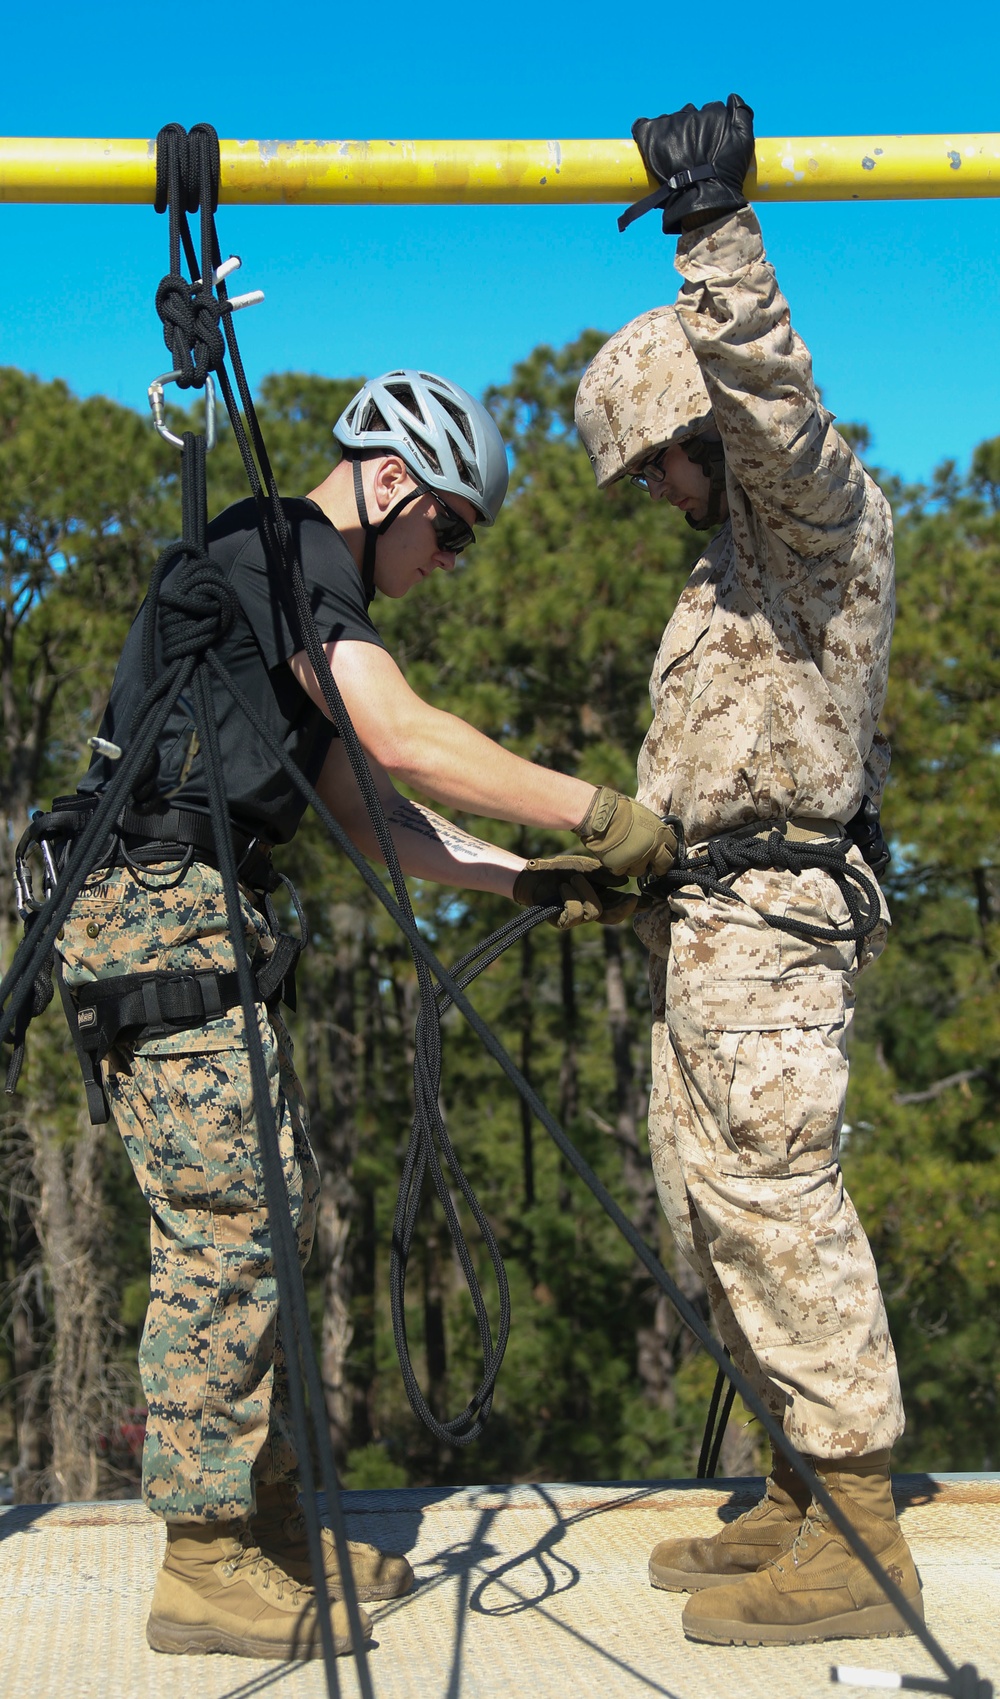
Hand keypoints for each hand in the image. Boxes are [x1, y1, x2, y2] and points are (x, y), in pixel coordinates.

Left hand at [512, 855, 637, 928]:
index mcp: (601, 897)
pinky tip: (563, 888)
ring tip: (574, 879)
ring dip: (586, 892)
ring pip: (595, 912)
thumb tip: (625, 881)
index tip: (649, 902)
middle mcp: (592, 909)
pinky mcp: (564, 922)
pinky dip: (572, 897)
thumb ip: (605, 875)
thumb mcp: (587, 869)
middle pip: (614, 917)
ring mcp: (579, 918)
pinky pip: (576, 913)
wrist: (536, 874)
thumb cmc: (561, 870)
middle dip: (624, 908)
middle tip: (631, 897)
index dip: (635, 906)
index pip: (621, 904)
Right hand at [574, 788, 677, 878]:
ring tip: (626, 854)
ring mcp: (637, 860)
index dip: (668, 851)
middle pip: (664, 865)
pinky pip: (622, 871)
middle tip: (651, 863)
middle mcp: (652, 849)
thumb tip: (656, 835)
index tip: (664, 852)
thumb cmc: (620, 808)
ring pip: (641, 871)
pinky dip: (618, 866)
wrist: (599, 814)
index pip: (674, 848)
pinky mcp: (620, 866)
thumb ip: (653, 828)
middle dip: (659, 865)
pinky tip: (614, 855)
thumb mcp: (644, 815)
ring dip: (635, 866)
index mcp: (660, 833)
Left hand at [631, 93, 754, 234]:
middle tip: (691, 153)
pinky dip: (645, 132)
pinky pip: (643, 126)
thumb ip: (742, 114)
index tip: (708, 146)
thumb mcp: (745, 141)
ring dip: (671, 133)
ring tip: (674, 155)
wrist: (704, 196)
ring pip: (669, 121)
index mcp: (712, 112)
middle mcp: (690, 113)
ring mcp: (670, 123)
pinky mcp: (651, 134)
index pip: (709, 111)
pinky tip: (651, 146)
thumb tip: (732, 97)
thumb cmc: (726, 173)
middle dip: (690, 129)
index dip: (709, 128)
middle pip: (688, 114)